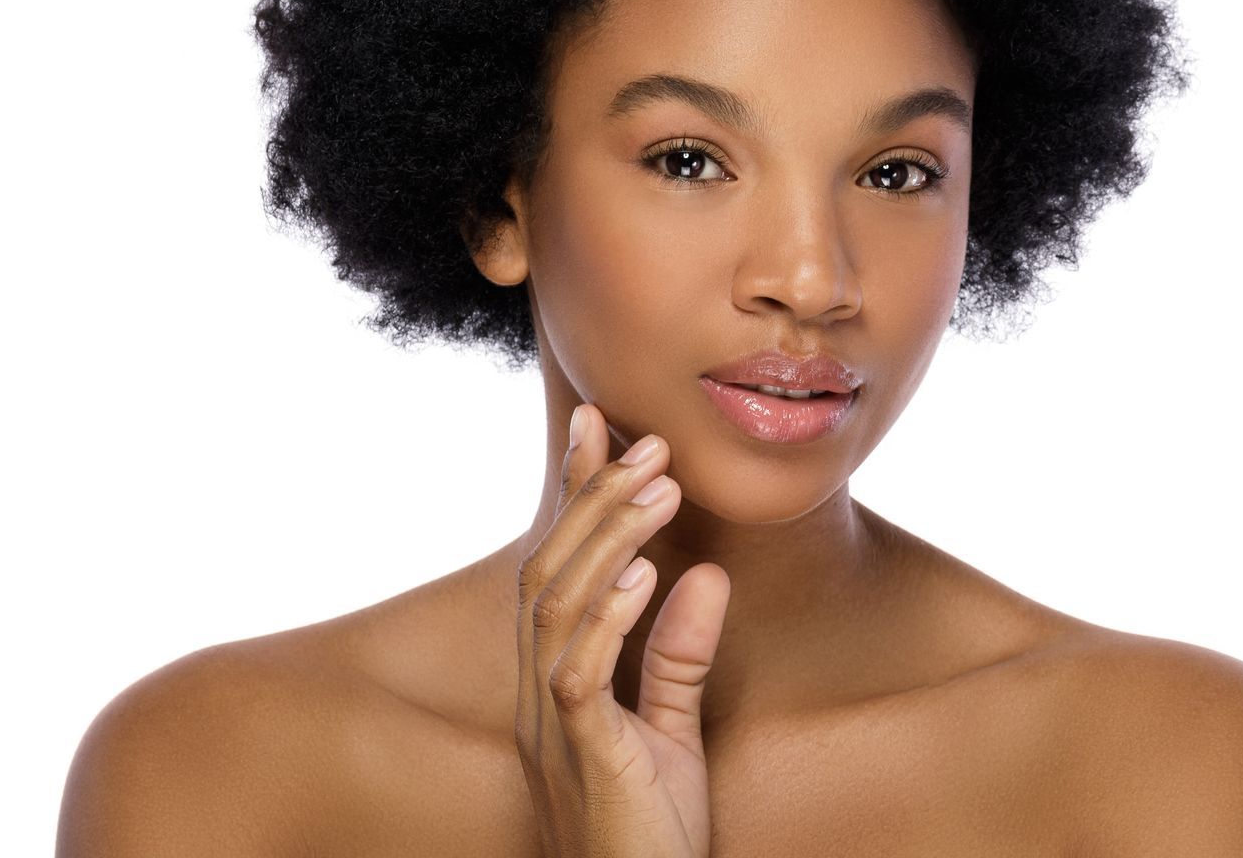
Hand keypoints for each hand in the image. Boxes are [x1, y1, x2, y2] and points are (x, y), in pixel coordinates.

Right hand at [516, 403, 731, 856]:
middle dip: (593, 500)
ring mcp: (552, 729)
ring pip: (556, 610)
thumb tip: (703, 572)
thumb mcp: (671, 734)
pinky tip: (644, 574)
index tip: (597, 425)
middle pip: (546, 574)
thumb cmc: (652, 839)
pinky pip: (578, 677)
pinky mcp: (584, 760)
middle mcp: (539, 698)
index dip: (572, 497)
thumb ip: (678, 657)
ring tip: (657, 487)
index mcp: (555, 686)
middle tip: (647, 443)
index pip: (555, 571)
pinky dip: (608, 618)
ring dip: (608, 541)